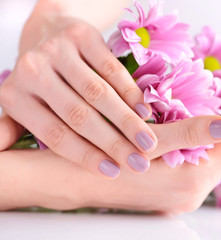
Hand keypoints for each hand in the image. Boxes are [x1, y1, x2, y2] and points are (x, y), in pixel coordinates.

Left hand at [0, 14, 166, 177]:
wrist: (49, 31)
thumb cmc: (41, 79)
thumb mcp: (23, 103)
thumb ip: (14, 128)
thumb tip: (0, 155)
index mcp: (15, 97)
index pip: (54, 134)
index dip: (86, 155)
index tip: (114, 172)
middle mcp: (32, 72)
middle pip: (79, 115)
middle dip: (113, 143)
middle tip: (139, 163)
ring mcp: (57, 50)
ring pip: (98, 93)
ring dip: (127, 121)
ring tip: (148, 142)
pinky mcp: (82, 36)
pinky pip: (111, 69)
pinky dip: (130, 92)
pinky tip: (144, 111)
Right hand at [0, 83, 220, 213]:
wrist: (69, 181)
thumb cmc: (103, 157)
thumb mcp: (149, 141)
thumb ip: (191, 134)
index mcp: (193, 181)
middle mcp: (192, 192)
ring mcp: (182, 192)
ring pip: (213, 154)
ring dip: (218, 126)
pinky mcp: (171, 189)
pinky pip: (198, 160)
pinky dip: (202, 138)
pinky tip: (197, 118)